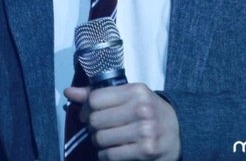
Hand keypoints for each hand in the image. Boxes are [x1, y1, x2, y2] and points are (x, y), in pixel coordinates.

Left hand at [64, 83, 180, 160]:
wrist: (178, 131)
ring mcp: (144, 131)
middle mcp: (141, 108)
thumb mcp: (129, 96)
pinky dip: (105, 155)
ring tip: (107, 139)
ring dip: (99, 141)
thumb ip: (98, 94)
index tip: (88, 113)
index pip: (96, 98)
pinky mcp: (145, 151)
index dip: (86, 108)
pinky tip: (112, 150)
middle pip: (96, 120)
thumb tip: (68, 92)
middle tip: (99, 128)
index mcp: (136, 90)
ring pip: (100, 138)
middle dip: (93, 127)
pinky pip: (110, 155)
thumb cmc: (148, 110)